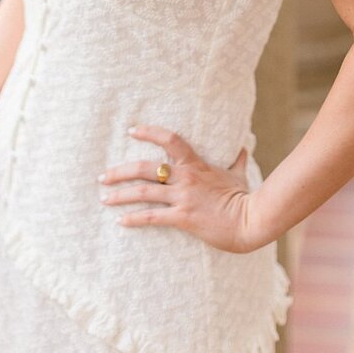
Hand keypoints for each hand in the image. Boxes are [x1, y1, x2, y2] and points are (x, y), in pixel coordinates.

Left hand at [98, 124, 265, 253]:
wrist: (250, 221)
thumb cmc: (244, 197)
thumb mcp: (238, 174)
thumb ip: (236, 159)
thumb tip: (243, 147)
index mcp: (196, 164)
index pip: (169, 139)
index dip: (148, 133)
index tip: (131, 131)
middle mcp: (185, 178)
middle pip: (145, 168)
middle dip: (120, 171)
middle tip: (103, 176)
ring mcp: (183, 197)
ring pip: (143, 192)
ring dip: (120, 195)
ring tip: (104, 198)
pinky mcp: (183, 218)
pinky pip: (152, 217)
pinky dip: (134, 219)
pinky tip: (121, 221)